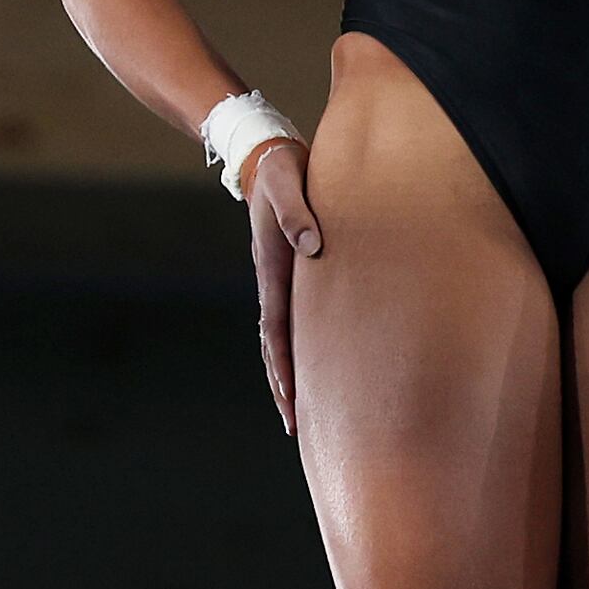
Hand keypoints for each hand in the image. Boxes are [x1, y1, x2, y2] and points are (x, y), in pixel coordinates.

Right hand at [243, 140, 324, 436]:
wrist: (270, 159)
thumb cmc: (282, 170)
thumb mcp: (286, 182)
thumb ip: (296, 211)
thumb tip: (312, 247)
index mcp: (274, 269)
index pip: (277, 329)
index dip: (285, 366)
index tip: (292, 398)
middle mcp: (275, 284)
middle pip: (277, 348)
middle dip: (286, 388)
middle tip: (296, 429)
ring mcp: (284, 284)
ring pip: (285, 341)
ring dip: (292, 377)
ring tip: (302, 416)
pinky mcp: (297, 277)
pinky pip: (299, 323)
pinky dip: (303, 353)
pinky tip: (319, 372)